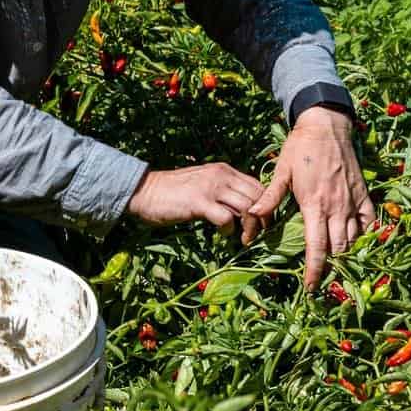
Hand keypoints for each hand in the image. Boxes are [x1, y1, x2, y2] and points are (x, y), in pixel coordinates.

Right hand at [127, 163, 264, 230]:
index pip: (258, 185)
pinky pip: (227, 218)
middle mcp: (221, 175)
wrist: (144, 191)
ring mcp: (211, 188)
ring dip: (250, 227)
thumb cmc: (172, 192)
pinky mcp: (199, 202)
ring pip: (248, 207)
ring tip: (244, 239)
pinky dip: (230, 230)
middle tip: (258, 235)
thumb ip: (223, 193)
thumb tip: (242, 212)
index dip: (265, 206)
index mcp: (224, 170)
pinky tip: (224, 235)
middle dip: (263, 219)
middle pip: (258, 196)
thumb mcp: (203, 185)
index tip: (262, 223)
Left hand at [243, 105, 375, 290]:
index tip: (311, 287)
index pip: (317, 247)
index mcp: (314, 204)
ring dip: (347, 255)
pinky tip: (357, 243)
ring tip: (337, 266)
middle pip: (339, 249)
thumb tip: (251, 216)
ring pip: (355, 239)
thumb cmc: (300, 148)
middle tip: (322, 279)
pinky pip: (370, 222)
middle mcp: (337, 207)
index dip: (315, 271)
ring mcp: (353, 201)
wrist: (327, 125)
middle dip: (331, 268)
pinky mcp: (364, 194)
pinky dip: (366, 236)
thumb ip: (269, 197)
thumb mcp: (280, 172)